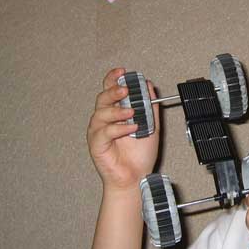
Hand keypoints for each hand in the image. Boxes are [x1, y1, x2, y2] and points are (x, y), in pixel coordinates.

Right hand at [87, 68, 159, 191]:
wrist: (137, 176)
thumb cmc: (140, 154)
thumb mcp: (152, 126)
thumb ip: (150, 106)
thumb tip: (149, 86)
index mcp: (116, 112)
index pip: (110, 89)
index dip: (113, 78)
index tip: (122, 72)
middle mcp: (104, 120)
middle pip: (102, 98)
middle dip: (113, 91)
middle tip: (126, 90)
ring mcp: (99, 132)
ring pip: (101, 113)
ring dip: (117, 110)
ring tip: (132, 113)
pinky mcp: (97, 145)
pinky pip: (104, 132)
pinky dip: (119, 128)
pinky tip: (131, 129)